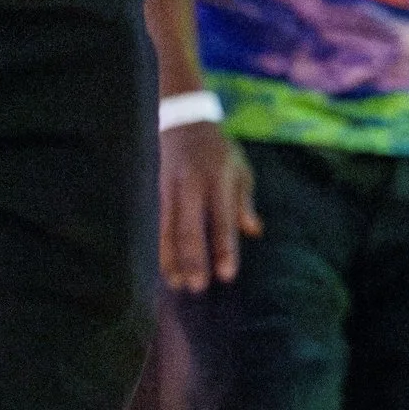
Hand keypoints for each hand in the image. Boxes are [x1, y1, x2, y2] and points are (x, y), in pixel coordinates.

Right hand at [160, 123, 260, 292]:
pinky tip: (163, 267)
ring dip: (170, 258)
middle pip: (189, 228)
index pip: (222, 220)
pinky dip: (160, 247)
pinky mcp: (155, 191)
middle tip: (196, 286)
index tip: (226, 274)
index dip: (223, 249)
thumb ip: (244, 201)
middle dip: (192, 259)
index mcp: (218, 178)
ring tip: (176, 283)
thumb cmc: (218, 151)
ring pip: (166, 228)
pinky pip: (157, 224)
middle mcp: (191, 184)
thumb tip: (254, 231)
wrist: (183, 122)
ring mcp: (169, 188)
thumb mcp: (240, 168)